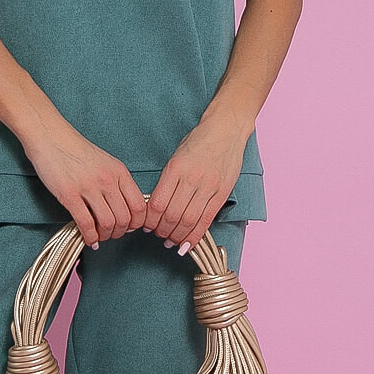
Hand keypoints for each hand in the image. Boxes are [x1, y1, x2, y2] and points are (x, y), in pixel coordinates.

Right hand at [19, 113, 147, 248]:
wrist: (50, 136)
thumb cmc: (75, 150)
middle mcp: (107, 180)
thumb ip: (117, 182)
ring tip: (100, 236)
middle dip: (120, 233)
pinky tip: (89, 239)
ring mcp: (88, 187)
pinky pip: (86, 224)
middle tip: (112, 234)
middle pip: (124, 219)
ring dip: (105, 236)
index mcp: (119, 171)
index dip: (136, 223)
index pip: (139, 206)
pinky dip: (90, 237)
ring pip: (108, 224)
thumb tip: (124, 208)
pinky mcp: (69, 195)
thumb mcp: (105, 162)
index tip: (129, 227)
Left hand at [142, 120, 246, 254]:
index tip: (147, 226)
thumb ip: (167, 181)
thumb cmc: (199, 142)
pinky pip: (206, 220)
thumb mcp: (176, 157)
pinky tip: (188, 243)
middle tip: (158, 235)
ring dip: (177, 236)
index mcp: (176, 169)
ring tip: (171, 240)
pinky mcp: (222, 193)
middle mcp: (191, 179)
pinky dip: (195, 235)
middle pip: (172, 216)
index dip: (150, 220)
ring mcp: (208, 187)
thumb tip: (156, 207)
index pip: (158, 204)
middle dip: (162, 231)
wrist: (226, 130)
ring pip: (189, 221)